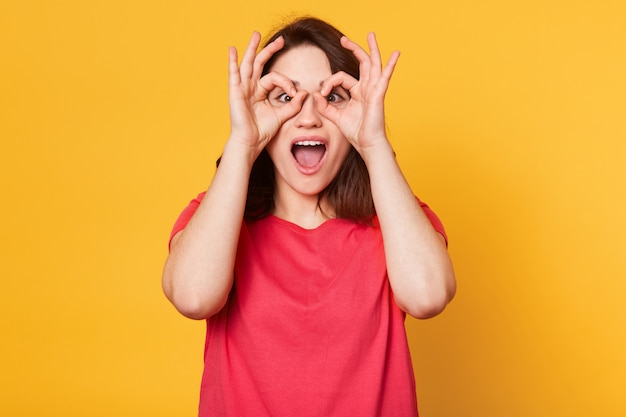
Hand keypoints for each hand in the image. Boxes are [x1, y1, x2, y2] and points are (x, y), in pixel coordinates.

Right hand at [227, 32, 305, 155]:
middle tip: (281, 39)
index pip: (274, 78)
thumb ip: (293, 104)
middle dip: (270, 50)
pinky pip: (233, 74)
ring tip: (256, 34)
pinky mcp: (234, 92)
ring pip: (248, 64)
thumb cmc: (263, 131)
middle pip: (260, 63)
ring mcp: (242, 88)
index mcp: (260, 92)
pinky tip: (232, 49)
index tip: (294, 91)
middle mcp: (250, 88)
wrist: (250, 142)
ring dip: (253, 48)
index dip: (286, 82)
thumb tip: (305, 93)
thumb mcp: (282, 115)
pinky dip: (232, 61)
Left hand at [314, 33, 399, 154]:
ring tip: (371, 35)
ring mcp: (374, 90)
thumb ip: (325, 106)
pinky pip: (385, 77)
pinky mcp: (378, 95)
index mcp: (357, 92)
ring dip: (372, 49)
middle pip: (362, 63)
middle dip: (353, 49)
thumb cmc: (356, 132)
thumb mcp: (336, 117)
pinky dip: (390, 65)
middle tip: (344, 39)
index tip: (321, 92)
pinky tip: (396, 54)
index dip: (329, 82)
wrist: (367, 144)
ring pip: (373, 64)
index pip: (341, 77)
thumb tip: (316, 95)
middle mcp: (367, 88)